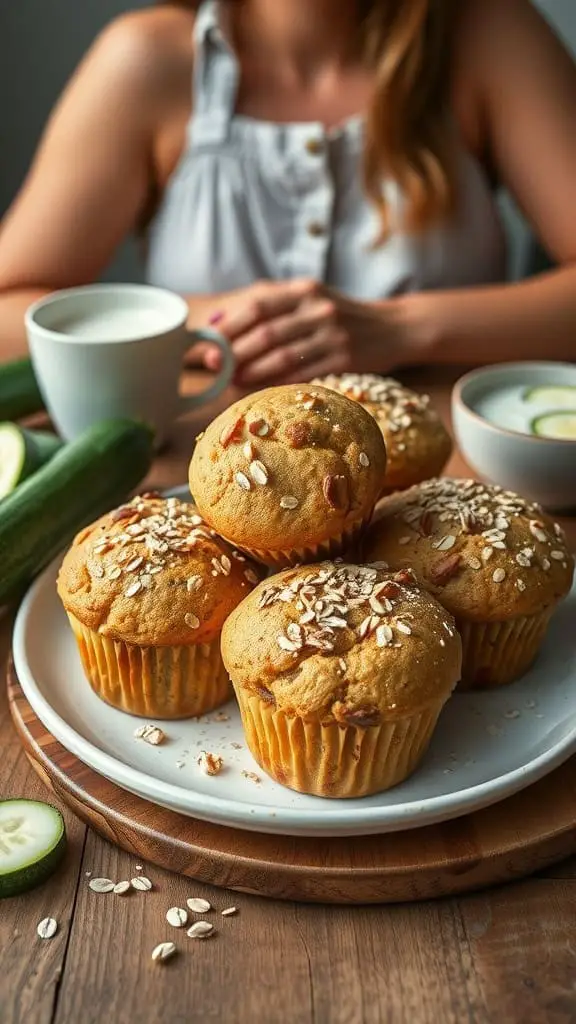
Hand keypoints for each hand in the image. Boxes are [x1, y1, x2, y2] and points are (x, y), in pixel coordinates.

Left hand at [203, 279, 411, 385]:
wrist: (394, 327)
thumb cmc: (341, 317)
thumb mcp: (311, 299)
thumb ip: (271, 307)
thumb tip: (220, 322)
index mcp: (304, 290)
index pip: (257, 306)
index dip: (228, 326)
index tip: (207, 342)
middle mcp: (317, 308)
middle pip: (265, 332)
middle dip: (233, 352)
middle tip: (212, 367)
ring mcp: (332, 334)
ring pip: (281, 356)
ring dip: (251, 371)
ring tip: (231, 381)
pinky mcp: (344, 359)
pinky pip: (302, 374)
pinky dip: (276, 382)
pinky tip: (260, 388)